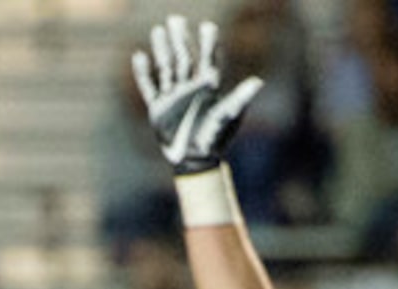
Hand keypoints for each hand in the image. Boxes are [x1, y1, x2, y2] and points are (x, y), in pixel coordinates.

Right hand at [130, 15, 264, 175]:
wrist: (194, 160)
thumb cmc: (215, 138)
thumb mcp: (228, 117)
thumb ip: (240, 99)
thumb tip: (258, 82)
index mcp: (208, 86)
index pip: (207, 59)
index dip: (207, 43)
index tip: (207, 26)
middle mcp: (190, 87)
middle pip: (184, 57)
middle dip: (180, 39)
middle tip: (176, 19)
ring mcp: (173, 96)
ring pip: (166, 67)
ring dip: (162, 49)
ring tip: (158, 30)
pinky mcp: (158, 108)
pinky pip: (149, 87)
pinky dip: (143, 73)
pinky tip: (139, 56)